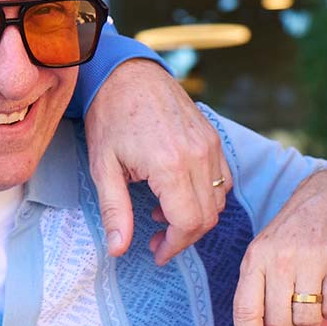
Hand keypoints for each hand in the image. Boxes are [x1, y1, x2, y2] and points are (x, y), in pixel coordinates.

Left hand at [84, 58, 229, 263]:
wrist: (128, 73)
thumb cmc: (110, 115)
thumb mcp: (103, 167)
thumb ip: (114, 211)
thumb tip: (118, 249)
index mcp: (170, 165)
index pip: (188, 223)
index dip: (174, 246)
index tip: (157, 252)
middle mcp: (197, 156)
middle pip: (207, 217)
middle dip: (183, 237)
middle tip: (157, 240)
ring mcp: (210, 145)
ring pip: (219, 201)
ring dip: (195, 217)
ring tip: (163, 214)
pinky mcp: (214, 138)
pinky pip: (223, 180)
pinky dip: (207, 196)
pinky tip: (178, 193)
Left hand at [232, 165, 326, 325]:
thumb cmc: (296, 232)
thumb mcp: (265, 253)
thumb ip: (254, 291)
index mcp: (255, 259)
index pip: (245, 311)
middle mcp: (280, 260)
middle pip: (279, 323)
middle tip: (294, 321)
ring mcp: (311, 260)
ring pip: (308, 320)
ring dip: (312, 320)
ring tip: (314, 296)